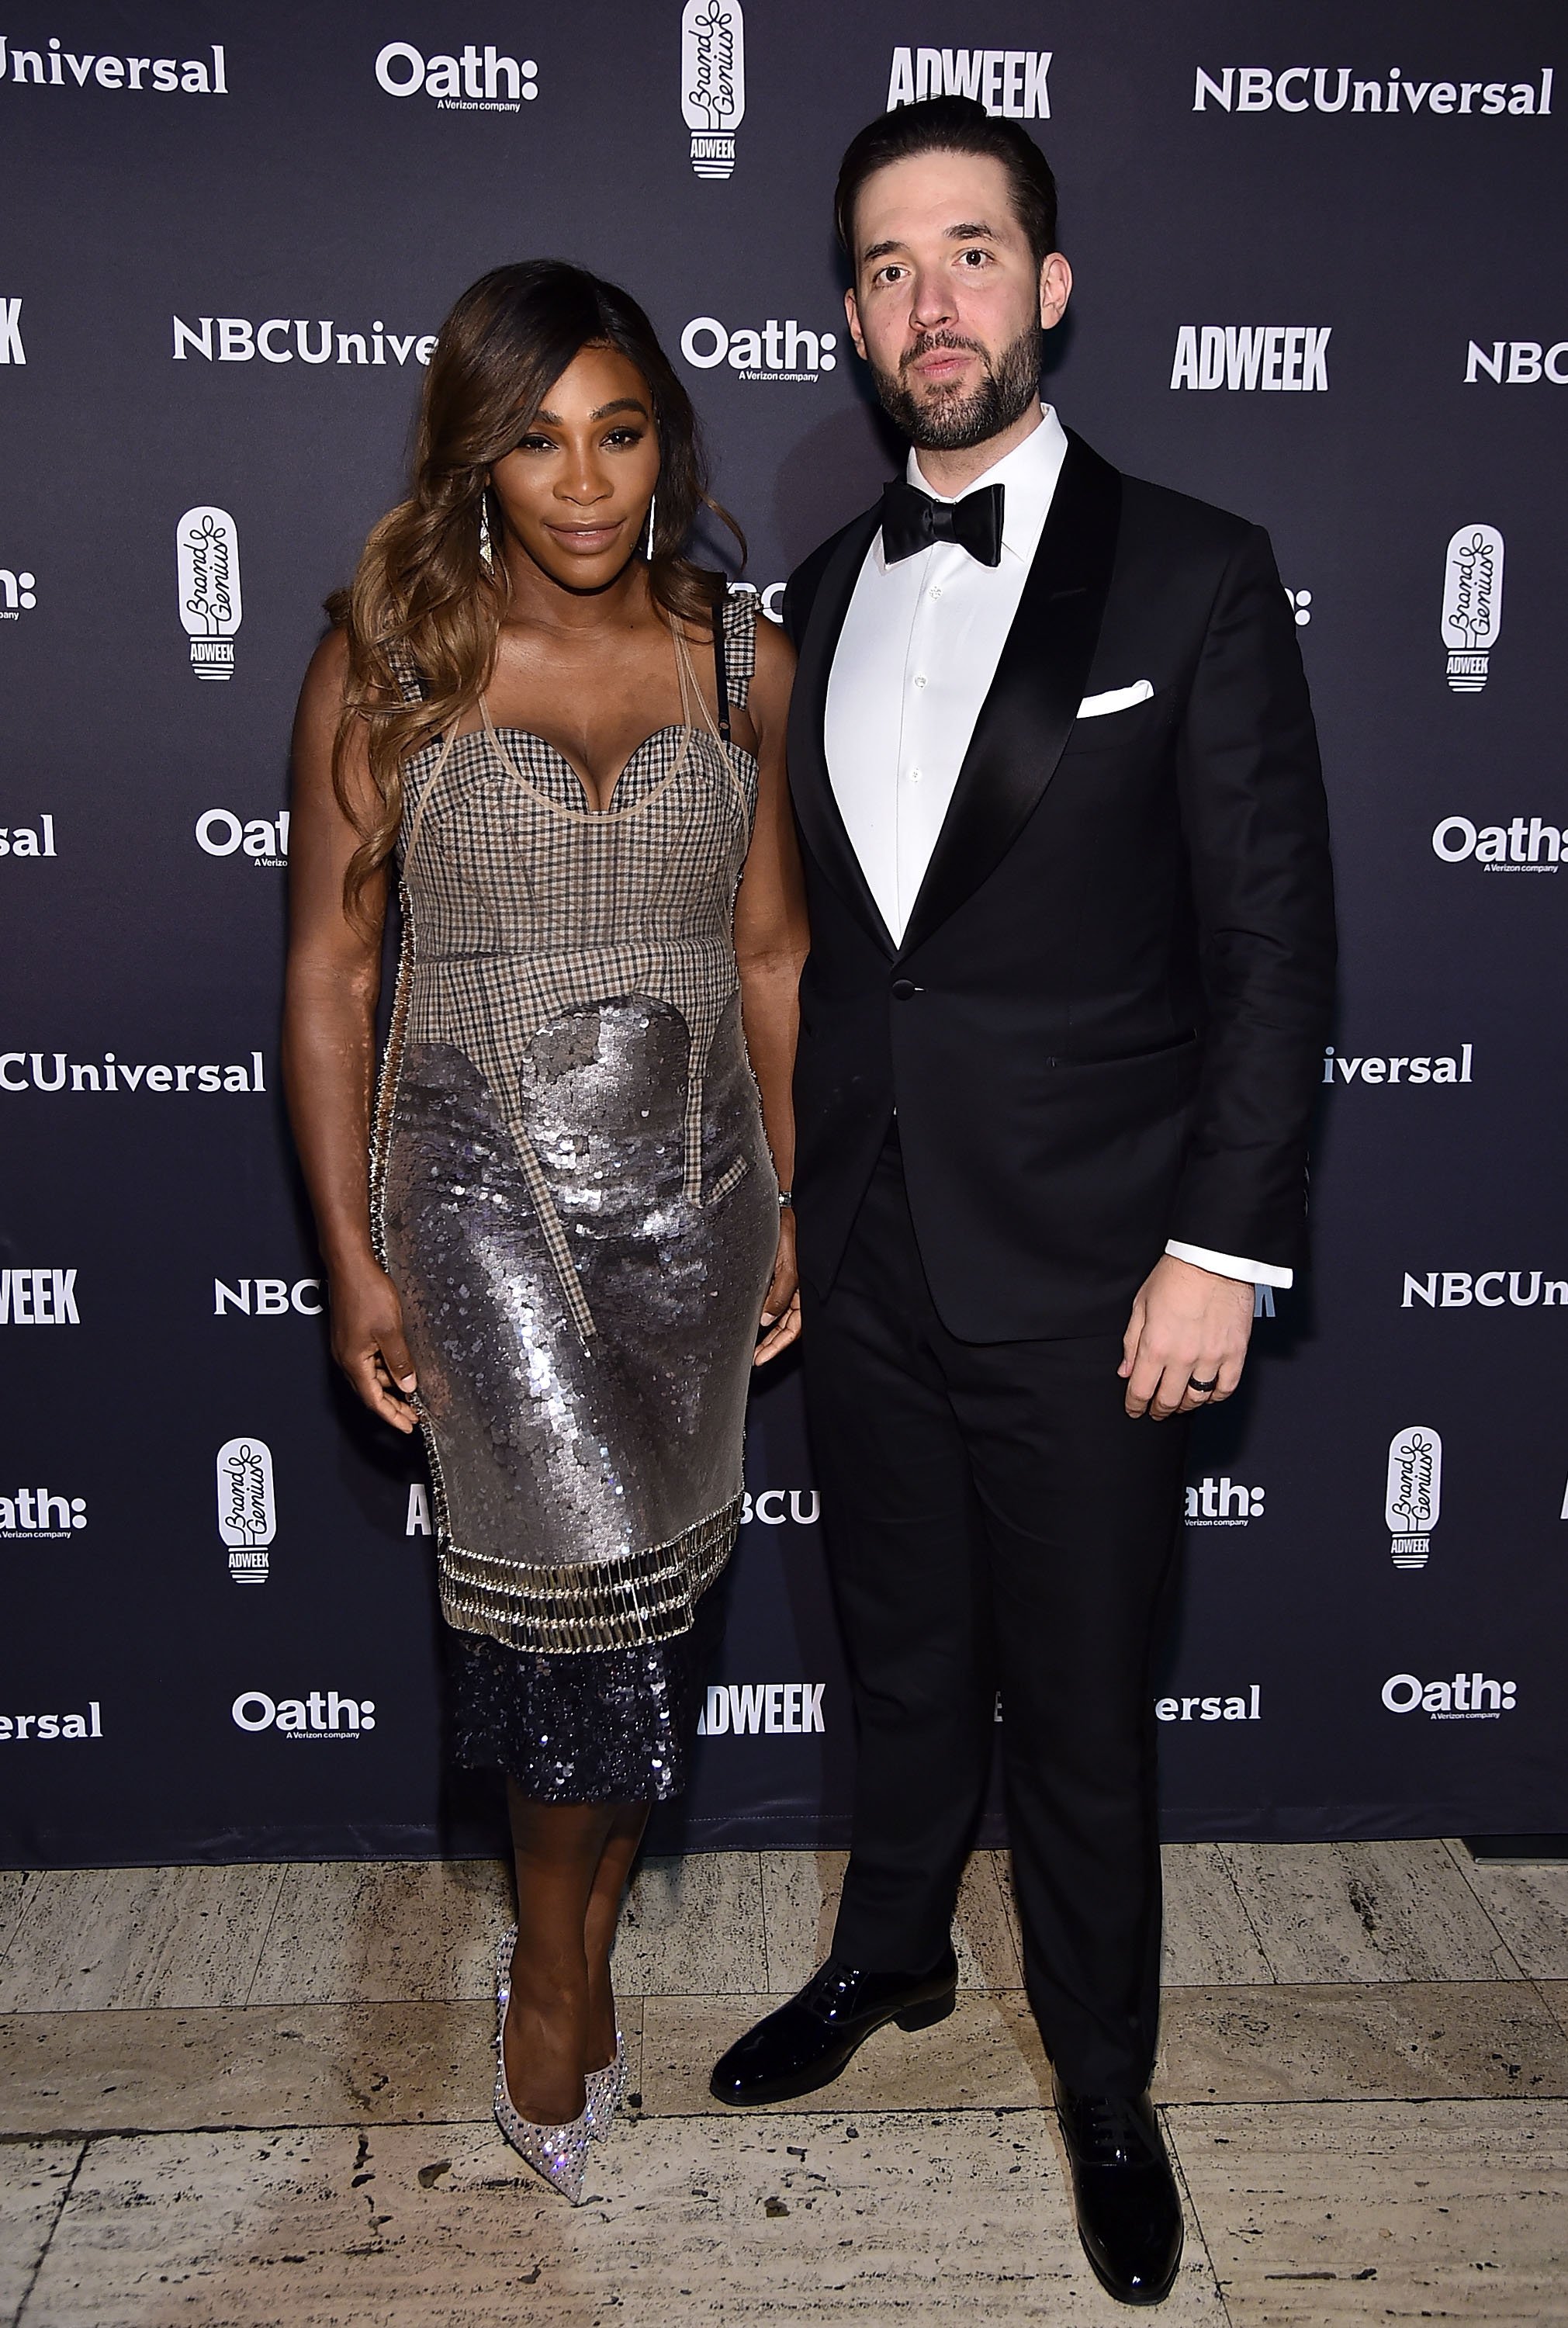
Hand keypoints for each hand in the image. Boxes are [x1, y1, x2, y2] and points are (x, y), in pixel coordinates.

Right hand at [329, 1260, 419, 1432]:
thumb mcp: (390, 1331)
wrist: (350, 1265)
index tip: (407, 1426)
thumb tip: (407, 1386)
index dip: (391, 1416)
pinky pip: (369, 1360)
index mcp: (353, 1361)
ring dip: (390, 1386)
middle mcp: (346, 1357)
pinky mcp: (352, 1335)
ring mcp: (348, 1346)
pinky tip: (399, 1366)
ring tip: (412, 1391)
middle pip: (370, 1391)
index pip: (373, 1400)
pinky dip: (385, 1369)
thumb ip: (399, 1361)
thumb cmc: (365, 1292)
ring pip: (371, 1375)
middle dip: (392, 1406)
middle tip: (412, 1416)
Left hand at [754, 1207, 801, 1365]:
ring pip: (778, 1317)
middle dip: (771, 1344)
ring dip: (766, 1334)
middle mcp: (796, 1291)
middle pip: (786, 1326)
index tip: (761, 1358)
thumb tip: (766, 1320)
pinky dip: (762, 1316)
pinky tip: (751, 1323)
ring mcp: (785, 1286)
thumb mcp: (786, 1266)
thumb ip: (779, 1294)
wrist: (778, 1209)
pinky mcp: (774, 1278)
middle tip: (755, 1358)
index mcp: (804, 1291)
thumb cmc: (788, 1232)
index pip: (794, 1327)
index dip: (778, 1345)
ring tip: (751, 1348)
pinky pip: (770, 1302)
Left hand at [1119, 1255, 1252, 1419]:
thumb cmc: (1176, 1276)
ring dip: (1185, 1405)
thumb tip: (1126, 1370)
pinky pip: (1226, 1388)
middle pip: (1168, 1400)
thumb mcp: (1141, 1305)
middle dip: (1159, 1410)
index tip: (1134, 1409)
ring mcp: (1211, 1358)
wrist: (1213, 1259)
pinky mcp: (1235, 1353)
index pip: (1140, 1390)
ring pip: (1197, 1399)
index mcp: (1155, 1346)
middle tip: (1156, 1411)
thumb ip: (1132, 1342)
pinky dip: (1215, 1397)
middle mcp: (1183, 1358)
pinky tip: (1207, 1394)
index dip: (1134, 1405)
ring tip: (1180, 1403)